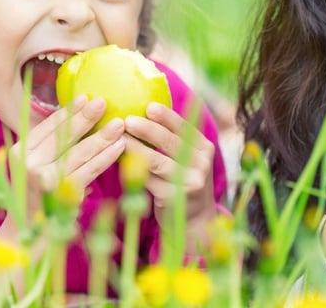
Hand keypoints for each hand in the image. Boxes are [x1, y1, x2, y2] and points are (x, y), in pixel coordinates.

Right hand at [8, 95, 125, 221]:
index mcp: (19, 152)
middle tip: (104, 102)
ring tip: (119, 124)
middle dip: (85, 118)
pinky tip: (120, 147)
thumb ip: (48, 146)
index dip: (68, 111)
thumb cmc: (36, 197)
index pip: (47, 127)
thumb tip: (76, 116)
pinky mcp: (62, 194)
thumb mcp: (35, 167)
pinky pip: (89, 170)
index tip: (85, 97)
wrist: (26, 236)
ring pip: (79, 152)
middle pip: (63, 136)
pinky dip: (106, 157)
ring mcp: (45, 179)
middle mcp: (28, 164)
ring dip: (102, 137)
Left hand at [123, 102, 217, 248]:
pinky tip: (121, 163)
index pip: (185, 128)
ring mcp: (190, 182)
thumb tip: (146, 112)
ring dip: (137, 150)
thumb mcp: (189, 159)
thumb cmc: (184, 181)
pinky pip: (150, 182)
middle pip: (172, 143)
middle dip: (148, 130)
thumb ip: (174, 140)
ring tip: (121, 140)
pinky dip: (134, 171)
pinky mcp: (175, 198)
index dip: (167, 117)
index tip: (149, 107)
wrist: (195, 220)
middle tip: (128, 120)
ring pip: (158, 162)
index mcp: (204, 148)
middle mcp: (201, 164)